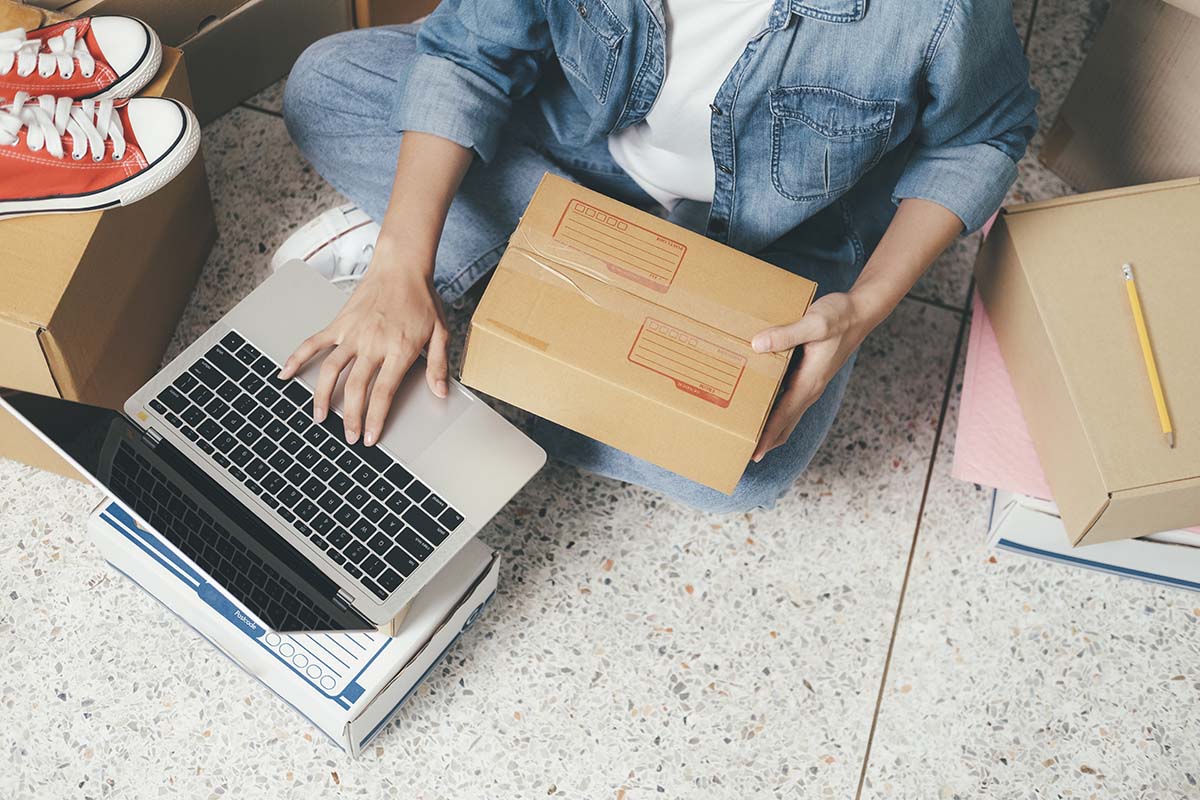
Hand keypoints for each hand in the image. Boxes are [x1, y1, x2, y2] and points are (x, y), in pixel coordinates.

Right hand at [278, 249, 449, 447]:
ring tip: (320, 417)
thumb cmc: (422, 298)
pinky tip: (285, 374)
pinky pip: (314, 342)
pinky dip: (297, 357)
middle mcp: (373, 343)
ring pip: (331, 370)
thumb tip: (440, 392)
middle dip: (350, 417)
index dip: (375, 418)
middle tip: (349, 437)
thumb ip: (439, 364)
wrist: (401, 266)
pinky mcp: (339, 323)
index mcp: (399, 349)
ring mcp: (352, 333)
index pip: (383, 392)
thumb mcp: (441, 332)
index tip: (370, 438)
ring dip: (322, 396)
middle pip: (356, 388)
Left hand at [749, 292, 871, 461]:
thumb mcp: (814, 323)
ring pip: (786, 415)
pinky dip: (773, 411)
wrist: (860, 312)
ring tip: (745, 436)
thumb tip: (757, 345)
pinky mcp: (808, 376)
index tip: (751, 454)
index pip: (783, 417)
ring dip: (768, 428)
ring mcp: (810, 384)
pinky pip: (788, 401)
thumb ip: (786, 334)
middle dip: (764, 441)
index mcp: (809, 382)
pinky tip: (758, 406)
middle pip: (784, 425)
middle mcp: (810, 389)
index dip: (766, 437)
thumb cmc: (840, 316)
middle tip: (740, 452)